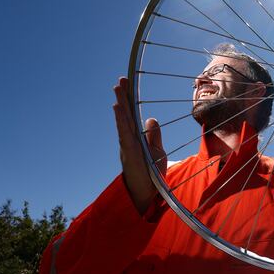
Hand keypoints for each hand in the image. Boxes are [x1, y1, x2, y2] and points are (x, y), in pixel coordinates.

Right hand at [113, 77, 166, 213]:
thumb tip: (151, 118)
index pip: (132, 115)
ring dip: (121, 104)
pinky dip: (120, 120)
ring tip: (117, 89)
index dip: (129, 99)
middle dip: (123, 97)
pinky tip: (118, 108)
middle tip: (121, 79)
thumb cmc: (151, 174)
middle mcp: (129, 139)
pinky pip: (123, 133)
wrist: (148, 194)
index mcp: (136, 138)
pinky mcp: (128, 152)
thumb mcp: (157, 151)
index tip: (126, 84)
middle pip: (126, 114)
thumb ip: (153, 135)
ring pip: (123, 121)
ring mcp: (127, 145)